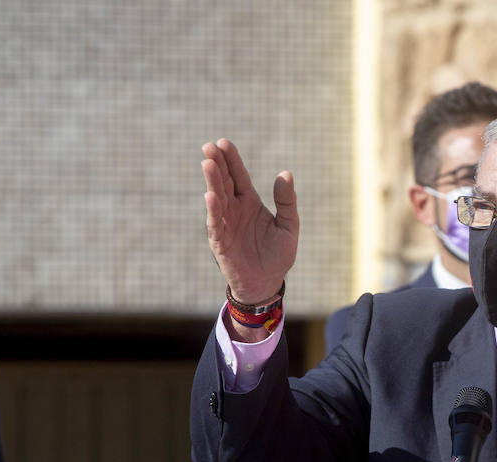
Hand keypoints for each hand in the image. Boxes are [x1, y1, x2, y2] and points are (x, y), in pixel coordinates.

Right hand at [201, 138, 298, 305]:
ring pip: (217, 199)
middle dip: (217, 164)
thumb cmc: (278, 254)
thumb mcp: (289, 226)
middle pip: (224, 182)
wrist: (267, 283)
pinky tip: (211, 195)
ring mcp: (225, 224)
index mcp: (250, 201)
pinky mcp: (220, 241)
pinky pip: (216, 223)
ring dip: (212, 182)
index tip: (223, 142)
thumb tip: (285, 173)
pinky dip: (213, 210)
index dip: (231, 159)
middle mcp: (234, 209)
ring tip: (208, 164)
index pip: (238, 175)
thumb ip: (286, 201)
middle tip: (209, 146)